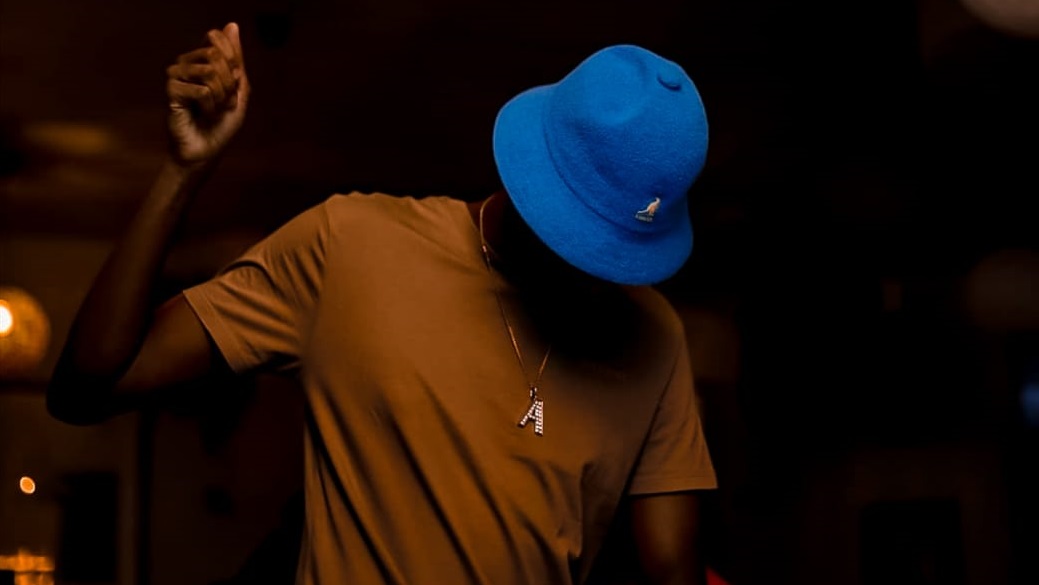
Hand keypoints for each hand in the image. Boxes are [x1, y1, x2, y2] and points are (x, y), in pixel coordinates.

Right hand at [166, 22, 249, 166]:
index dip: (232, 58)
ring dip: (222, 96)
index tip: (235, 81)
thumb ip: (236, 58)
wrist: (206, 150)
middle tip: (226, 101)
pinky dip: (211, 106)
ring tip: (216, 110)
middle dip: (229, 82)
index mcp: (202, 59)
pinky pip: (202, 90)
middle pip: (215, 54)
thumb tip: (232, 24)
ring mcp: (176, 75)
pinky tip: (204, 115)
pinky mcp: (170, 90)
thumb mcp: (238, 88)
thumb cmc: (222, 122)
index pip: (215, 37)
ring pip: (209, 71)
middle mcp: (186, 62)